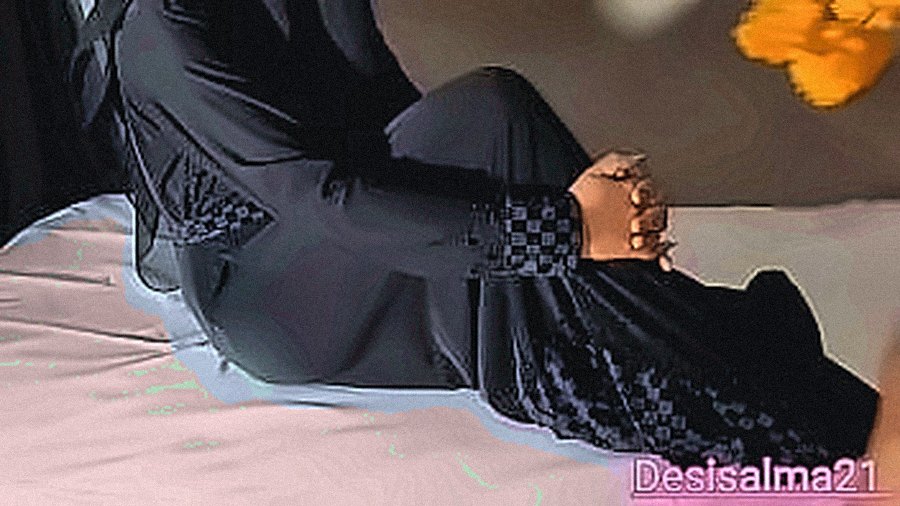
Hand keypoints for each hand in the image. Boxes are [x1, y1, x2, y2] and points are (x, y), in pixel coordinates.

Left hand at [568, 150, 673, 268]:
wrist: (566, 226)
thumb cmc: (579, 199)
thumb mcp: (595, 172)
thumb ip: (618, 161)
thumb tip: (640, 159)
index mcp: (633, 190)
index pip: (653, 189)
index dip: (647, 191)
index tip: (635, 196)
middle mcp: (639, 210)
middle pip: (659, 211)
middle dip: (650, 216)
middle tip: (635, 221)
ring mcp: (639, 230)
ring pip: (659, 230)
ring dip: (652, 234)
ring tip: (636, 237)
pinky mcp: (635, 249)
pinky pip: (655, 251)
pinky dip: (661, 255)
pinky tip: (656, 258)